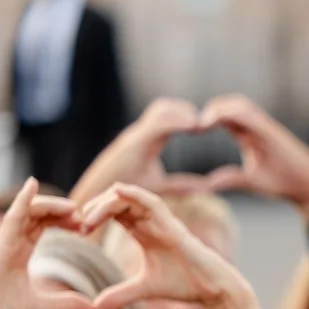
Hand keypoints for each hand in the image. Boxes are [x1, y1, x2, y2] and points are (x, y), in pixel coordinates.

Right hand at [0, 179, 95, 308]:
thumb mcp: (42, 306)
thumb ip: (66, 304)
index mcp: (19, 251)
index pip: (41, 226)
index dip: (61, 221)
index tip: (82, 224)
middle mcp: (11, 242)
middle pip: (37, 215)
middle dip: (60, 211)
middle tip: (83, 215)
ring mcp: (5, 241)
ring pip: (27, 211)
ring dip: (51, 205)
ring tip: (73, 208)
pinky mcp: (0, 243)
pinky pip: (12, 216)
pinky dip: (22, 200)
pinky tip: (32, 185)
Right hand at [70, 98, 210, 205]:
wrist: (99, 201)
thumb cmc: (126, 195)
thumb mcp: (159, 188)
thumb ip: (180, 185)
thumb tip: (205, 187)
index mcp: (146, 141)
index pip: (166, 118)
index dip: (186, 117)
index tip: (207, 125)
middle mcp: (139, 134)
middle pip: (163, 107)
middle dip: (185, 109)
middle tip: (209, 120)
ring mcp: (135, 137)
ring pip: (160, 111)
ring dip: (182, 113)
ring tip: (201, 124)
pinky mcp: (133, 143)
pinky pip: (157, 125)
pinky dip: (177, 122)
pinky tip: (193, 127)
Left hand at [81, 183, 255, 308]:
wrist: (211, 288)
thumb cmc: (183, 285)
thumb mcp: (143, 289)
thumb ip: (118, 295)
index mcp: (142, 231)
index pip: (112, 213)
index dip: (91, 217)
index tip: (75, 232)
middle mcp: (150, 221)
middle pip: (115, 202)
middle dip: (92, 209)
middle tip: (76, 225)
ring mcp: (162, 220)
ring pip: (128, 198)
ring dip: (105, 204)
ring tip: (88, 218)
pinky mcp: (172, 223)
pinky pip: (151, 201)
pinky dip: (134, 193)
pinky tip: (117, 191)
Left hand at [197, 95, 308, 226]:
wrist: (308, 189)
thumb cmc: (283, 184)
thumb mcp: (250, 180)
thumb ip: (229, 178)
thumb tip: (206, 184)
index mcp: (251, 135)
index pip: (227, 116)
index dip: (209, 118)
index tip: (193, 130)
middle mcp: (258, 127)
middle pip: (231, 104)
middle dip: (211, 109)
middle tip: (192, 123)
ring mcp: (266, 127)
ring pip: (238, 104)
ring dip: (217, 108)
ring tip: (201, 122)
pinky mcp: (271, 130)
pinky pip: (246, 113)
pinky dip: (227, 113)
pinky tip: (211, 122)